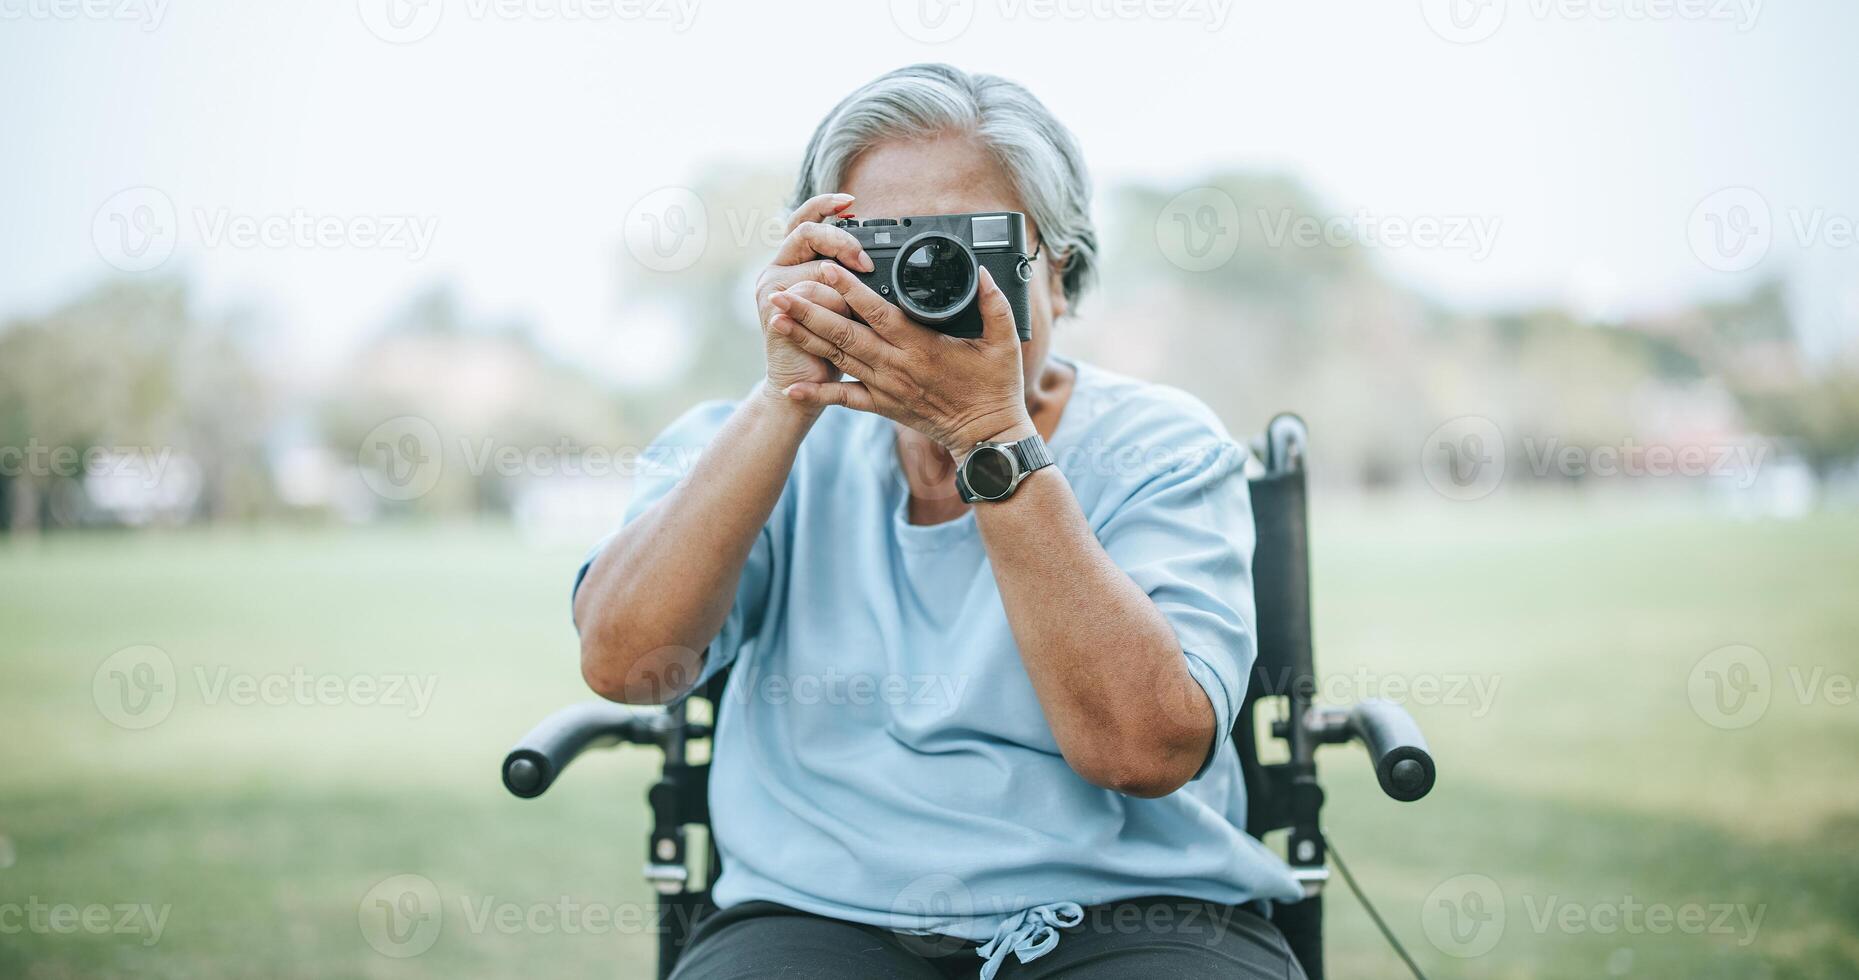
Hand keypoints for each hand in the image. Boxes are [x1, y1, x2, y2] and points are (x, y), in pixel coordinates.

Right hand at [752, 193, 875, 395]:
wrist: (805, 385)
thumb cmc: (830, 345)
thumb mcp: (843, 302)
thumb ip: (848, 275)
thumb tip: (875, 254)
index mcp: (793, 261)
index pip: (804, 220)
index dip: (825, 205)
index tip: (851, 202)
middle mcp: (777, 268)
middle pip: (806, 232)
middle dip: (841, 241)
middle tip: (865, 262)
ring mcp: (772, 287)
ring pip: (816, 267)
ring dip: (843, 289)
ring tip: (854, 311)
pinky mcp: (774, 308)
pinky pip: (813, 294)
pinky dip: (835, 307)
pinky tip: (843, 321)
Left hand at [767, 262, 1031, 453]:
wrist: (986, 438)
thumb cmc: (995, 388)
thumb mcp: (1004, 342)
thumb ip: (994, 304)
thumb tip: (981, 272)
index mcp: (921, 347)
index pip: (879, 313)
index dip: (851, 291)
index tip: (827, 269)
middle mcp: (897, 366)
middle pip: (845, 335)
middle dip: (810, 313)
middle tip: (780, 295)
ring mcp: (886, 388)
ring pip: (839, 360)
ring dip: (805, 341)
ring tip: (776, 321)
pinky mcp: (883, 406)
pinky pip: (845, 399)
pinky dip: (818, 392)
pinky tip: (791, 386)